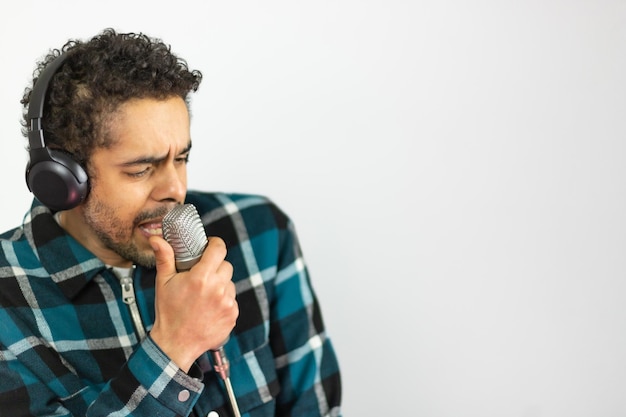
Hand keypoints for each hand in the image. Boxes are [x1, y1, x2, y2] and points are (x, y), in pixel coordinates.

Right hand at [148, 235, 238, 371]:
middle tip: (202, 276)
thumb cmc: (168, 312)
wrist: (175, 344)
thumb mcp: (163, 283)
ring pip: (230, 283)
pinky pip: (232, 300)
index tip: (210, 246)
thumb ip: (164, 258)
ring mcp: (228, 303)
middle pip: (226, 265)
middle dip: (215, 267)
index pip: (219, 249)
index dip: (215, 244)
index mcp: (201, 277)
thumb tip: (157, 239)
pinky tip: (210, 308)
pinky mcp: (233, 315)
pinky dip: (224, 301)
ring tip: (204, 296)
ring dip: (220, 285)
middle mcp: (218, 288)